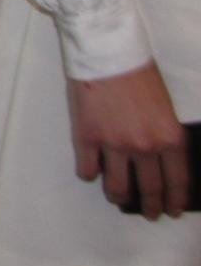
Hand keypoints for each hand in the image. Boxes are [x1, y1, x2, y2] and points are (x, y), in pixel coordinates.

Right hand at [67, 61, 189, 219]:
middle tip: (152, 213)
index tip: (173, 210)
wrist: (107, 51)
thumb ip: (164, 135)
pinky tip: (92, 172)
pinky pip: (88, 169)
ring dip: (119, 196)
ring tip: (119, 198)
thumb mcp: (165, 106)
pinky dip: (90, 174)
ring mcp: (114, 145)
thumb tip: (157, 156)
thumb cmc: (139, 72)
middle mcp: (144, 147)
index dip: (175, 200)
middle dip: (152, 205)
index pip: (177, 181)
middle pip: (150, 188)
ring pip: (118, 186)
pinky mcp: (87, 138)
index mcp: (169, 138)